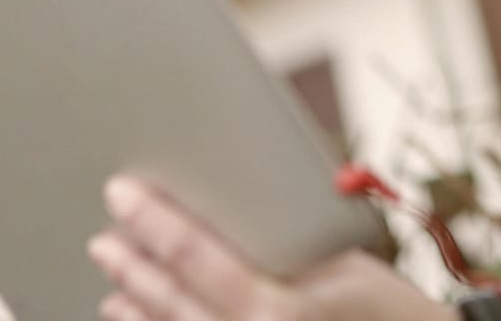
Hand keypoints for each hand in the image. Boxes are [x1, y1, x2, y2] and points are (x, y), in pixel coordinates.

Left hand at [89, 177, 458, 320]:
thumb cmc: (395, 312)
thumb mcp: (345, 261)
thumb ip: (284, 243)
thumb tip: (231, 211)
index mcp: (277, 308)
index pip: (194, 256)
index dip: (153, 221)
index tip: (122, 192)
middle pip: (171, 303)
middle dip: (134, 265)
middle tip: (105, 235)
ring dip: (139, 309)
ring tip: (115, 284)